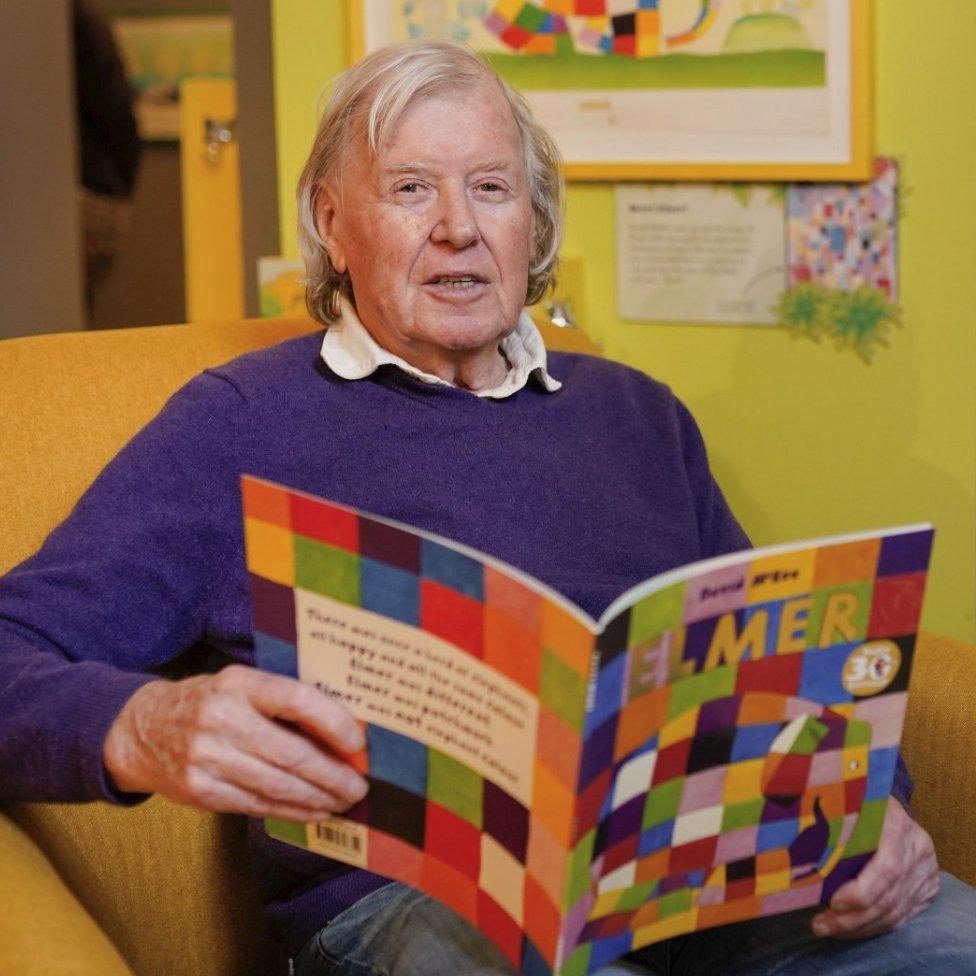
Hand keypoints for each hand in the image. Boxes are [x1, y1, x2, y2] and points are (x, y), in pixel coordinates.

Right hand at [103, 665, 367, 819]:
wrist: (141, 729)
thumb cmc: (208, 702)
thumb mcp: (240, 684)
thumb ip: (281, 701)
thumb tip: (340, 728)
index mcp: (238, 683)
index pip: (296, 700)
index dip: (332, 722)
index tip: (357, 743)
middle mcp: (222, 719)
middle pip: (290, 753)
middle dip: (332, 774)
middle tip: (360, 786)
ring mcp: (208, 759)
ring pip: (276, 785)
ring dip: (317, 798)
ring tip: (344, 801)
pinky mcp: (200, 792)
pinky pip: (256, 805)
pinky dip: (291, 810)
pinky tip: (314, 811)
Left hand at [811, 798, 938, 938]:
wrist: (891, 806)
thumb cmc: (859, 803)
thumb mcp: (848, 803)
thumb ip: (831, 820)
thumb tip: (796, 839)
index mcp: (896, 823)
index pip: (886, 868)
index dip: (861, 891)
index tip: (833, 902)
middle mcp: (917, 848)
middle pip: (889, 896)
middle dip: (853, 917)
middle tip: (821, 925)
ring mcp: (926, 870)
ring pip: (895, 912)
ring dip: (860, 927)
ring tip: (829, 928)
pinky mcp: (928, 887)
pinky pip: (902, 916)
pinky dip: (875, 926)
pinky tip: (851, 929)